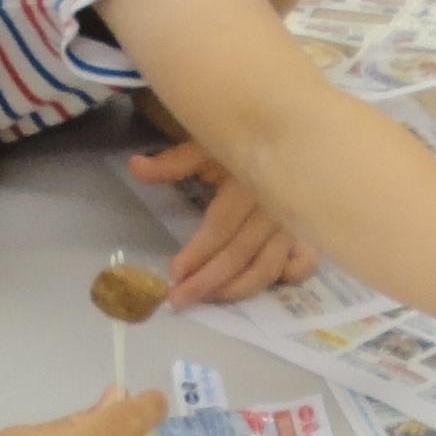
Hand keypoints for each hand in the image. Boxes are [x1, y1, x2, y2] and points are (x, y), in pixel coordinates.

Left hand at [130, 142, 319, 301]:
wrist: (292, 134)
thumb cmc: (243, 140)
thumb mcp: (207, 145)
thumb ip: (173, 162)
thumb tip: (135, 167)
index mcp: (248, 184)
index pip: (220, 227)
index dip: (197, 252)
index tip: (173, 272)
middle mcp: (273, 208)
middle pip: (240, 254)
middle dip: (208, 281)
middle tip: (179, 300)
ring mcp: (291, 223)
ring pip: (267, 267)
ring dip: (235, 289)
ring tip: (206, 301)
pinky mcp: (301, 232)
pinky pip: (296, 266)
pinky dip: (276, 281)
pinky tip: (249, 290)